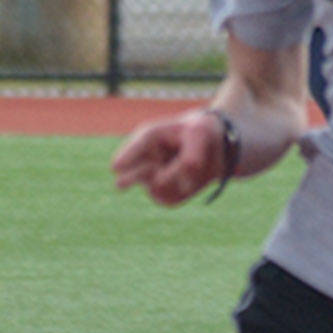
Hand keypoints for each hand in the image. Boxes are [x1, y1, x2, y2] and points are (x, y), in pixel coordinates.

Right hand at [112, 107, 229, 206]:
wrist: (216, 146)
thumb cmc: (200, 132)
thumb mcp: (199, 135)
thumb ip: (189, 157)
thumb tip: (182, 183)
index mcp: (150, 137)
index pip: (138, 147)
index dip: (127, 156)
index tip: (115, 167)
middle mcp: (147, 159)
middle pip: (136, 173)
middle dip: (129, 179)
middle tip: (119, 184)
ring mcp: (153, 178)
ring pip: (159, 187)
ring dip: (179, 181)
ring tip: (195, 166)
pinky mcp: (165, 194)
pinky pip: (171, 199)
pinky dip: (185, 193)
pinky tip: (193, 181)